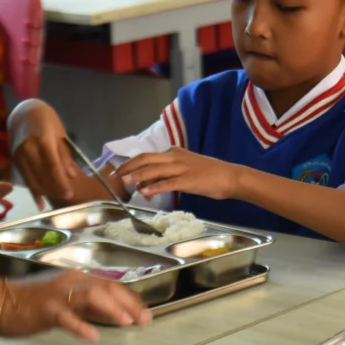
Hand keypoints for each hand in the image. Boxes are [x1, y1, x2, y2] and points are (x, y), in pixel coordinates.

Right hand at [0, 271, 151, 339]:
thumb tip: (117, 312)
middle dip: (128, 303)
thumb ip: (92, 306)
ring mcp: (59, 294)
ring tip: (126, 321)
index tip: (145, 312)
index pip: (112, 285)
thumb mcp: (69, 302)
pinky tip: (93, 335)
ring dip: (111, 308)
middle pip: (107, 288)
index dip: (131, 299)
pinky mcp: (47, 308)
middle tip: (144, 318)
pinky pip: (67, 317)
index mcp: (79, 278)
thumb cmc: (35, 303)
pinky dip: (81, 325)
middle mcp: (72, 281)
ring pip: (91, 296)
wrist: (2, 303)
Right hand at [8, 99, 80, 208]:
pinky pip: (25, 178)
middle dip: (55, 189)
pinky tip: (40, 201)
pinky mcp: (14, 160)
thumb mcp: (59, 132)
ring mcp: (19, 155)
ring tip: (57, 197)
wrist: (22, 112)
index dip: (60, 182)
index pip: (52, 166)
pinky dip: (33, 191)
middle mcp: (28, 149)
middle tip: (67, 196)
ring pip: (32, 180)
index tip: (69, 193)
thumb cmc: (45, 119)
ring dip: (45, 191)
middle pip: (41, 175)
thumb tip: (70, 174)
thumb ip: (64, 154)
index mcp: (42, 140)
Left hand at [117, 147, 243, 199]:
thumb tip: (146, 183)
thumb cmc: (208, 174)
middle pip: (146, 159)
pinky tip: (144, 192)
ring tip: (124, 182)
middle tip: (115, 176)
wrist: (230, 177)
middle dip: (128, 167)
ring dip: (137, 176)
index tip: (119, 171)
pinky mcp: (188, 180)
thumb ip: (166, 174)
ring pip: (154, 169)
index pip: (147, 156)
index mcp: (174, 152)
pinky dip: (154, 187)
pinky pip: (167, 183)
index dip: (131, 164)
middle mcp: (175, 157)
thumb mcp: (185, 168)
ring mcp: (181, 168)